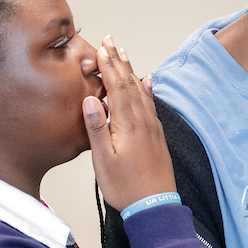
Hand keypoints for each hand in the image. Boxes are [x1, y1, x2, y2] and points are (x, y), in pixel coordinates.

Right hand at [83, 36, 176, 210]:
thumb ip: (97, 128)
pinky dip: (146, 89)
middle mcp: (143, 121)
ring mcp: (152, 127)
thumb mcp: (103, 160)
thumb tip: (90, 99)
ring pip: (140, 91)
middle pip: (129, 83)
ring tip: (124, 54)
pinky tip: (147, 82)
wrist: (155, 206)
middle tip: (110, 41)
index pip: (117, 87)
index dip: (108, 66)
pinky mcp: (156, 135)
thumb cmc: (126, 187)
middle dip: (118, 61)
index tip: (100, 48)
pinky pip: (150, 104)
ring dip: (131, 71)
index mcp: (128, 124)